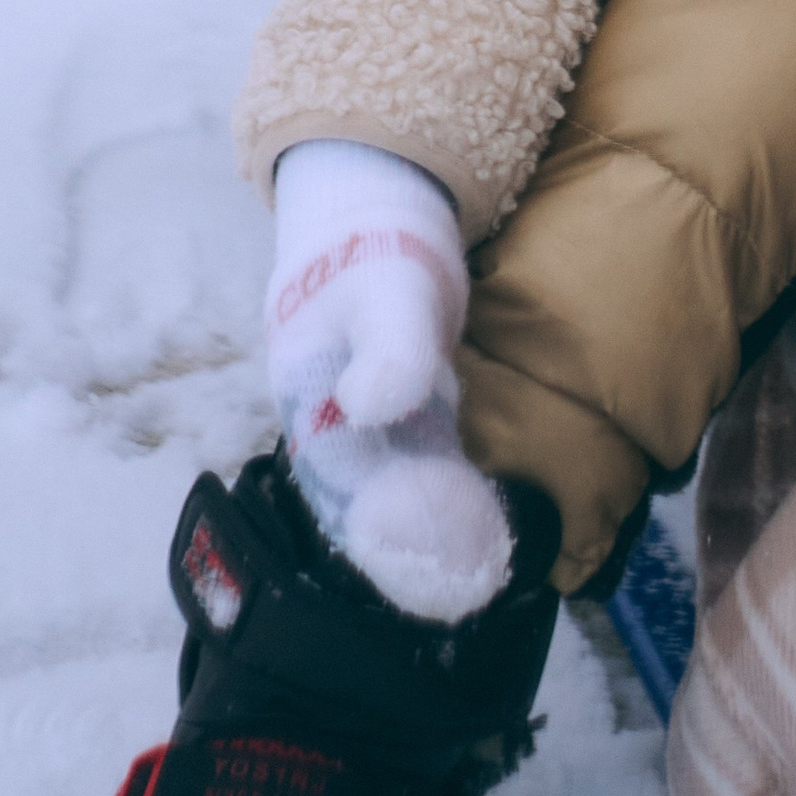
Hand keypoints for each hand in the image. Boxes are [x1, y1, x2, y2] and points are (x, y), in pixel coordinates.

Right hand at [265, 138, 512, 619]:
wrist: (375, 210)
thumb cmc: (373, 248)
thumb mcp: (384, 288)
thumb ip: (387, 346)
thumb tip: (369, 407)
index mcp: (308, 398)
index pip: (345, 482)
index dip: (387, 527)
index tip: (435, 561)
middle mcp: (329, 424)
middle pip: (364, 504)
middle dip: (411, 551)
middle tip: (470, 585)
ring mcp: (366, 425)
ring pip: (393, 496)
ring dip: (432, 538)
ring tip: (483, 575)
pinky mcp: (406, 417)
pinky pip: (423, 473)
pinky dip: (448, 504)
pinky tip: (486, 533)